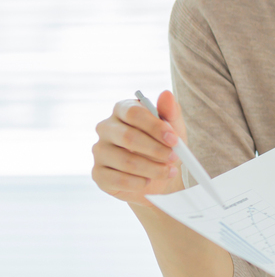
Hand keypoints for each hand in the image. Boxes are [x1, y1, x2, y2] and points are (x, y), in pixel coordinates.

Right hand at [92, 91, 187, 207]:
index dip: (154, 126)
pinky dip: (138, 183)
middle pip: (127, 136)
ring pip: (124, 160)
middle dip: (155, 149)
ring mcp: (100, 151)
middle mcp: (106, 128)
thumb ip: (170, 112)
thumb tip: (166, 94)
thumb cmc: (164, 146)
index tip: (174, 139)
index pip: (133, 112)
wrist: (158, 177)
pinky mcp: (98, 173)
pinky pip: (117, 179)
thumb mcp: (174, 129)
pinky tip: (149, 182)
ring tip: (168, 172)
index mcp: (123, 110)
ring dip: (151, 168)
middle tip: (174, 158)